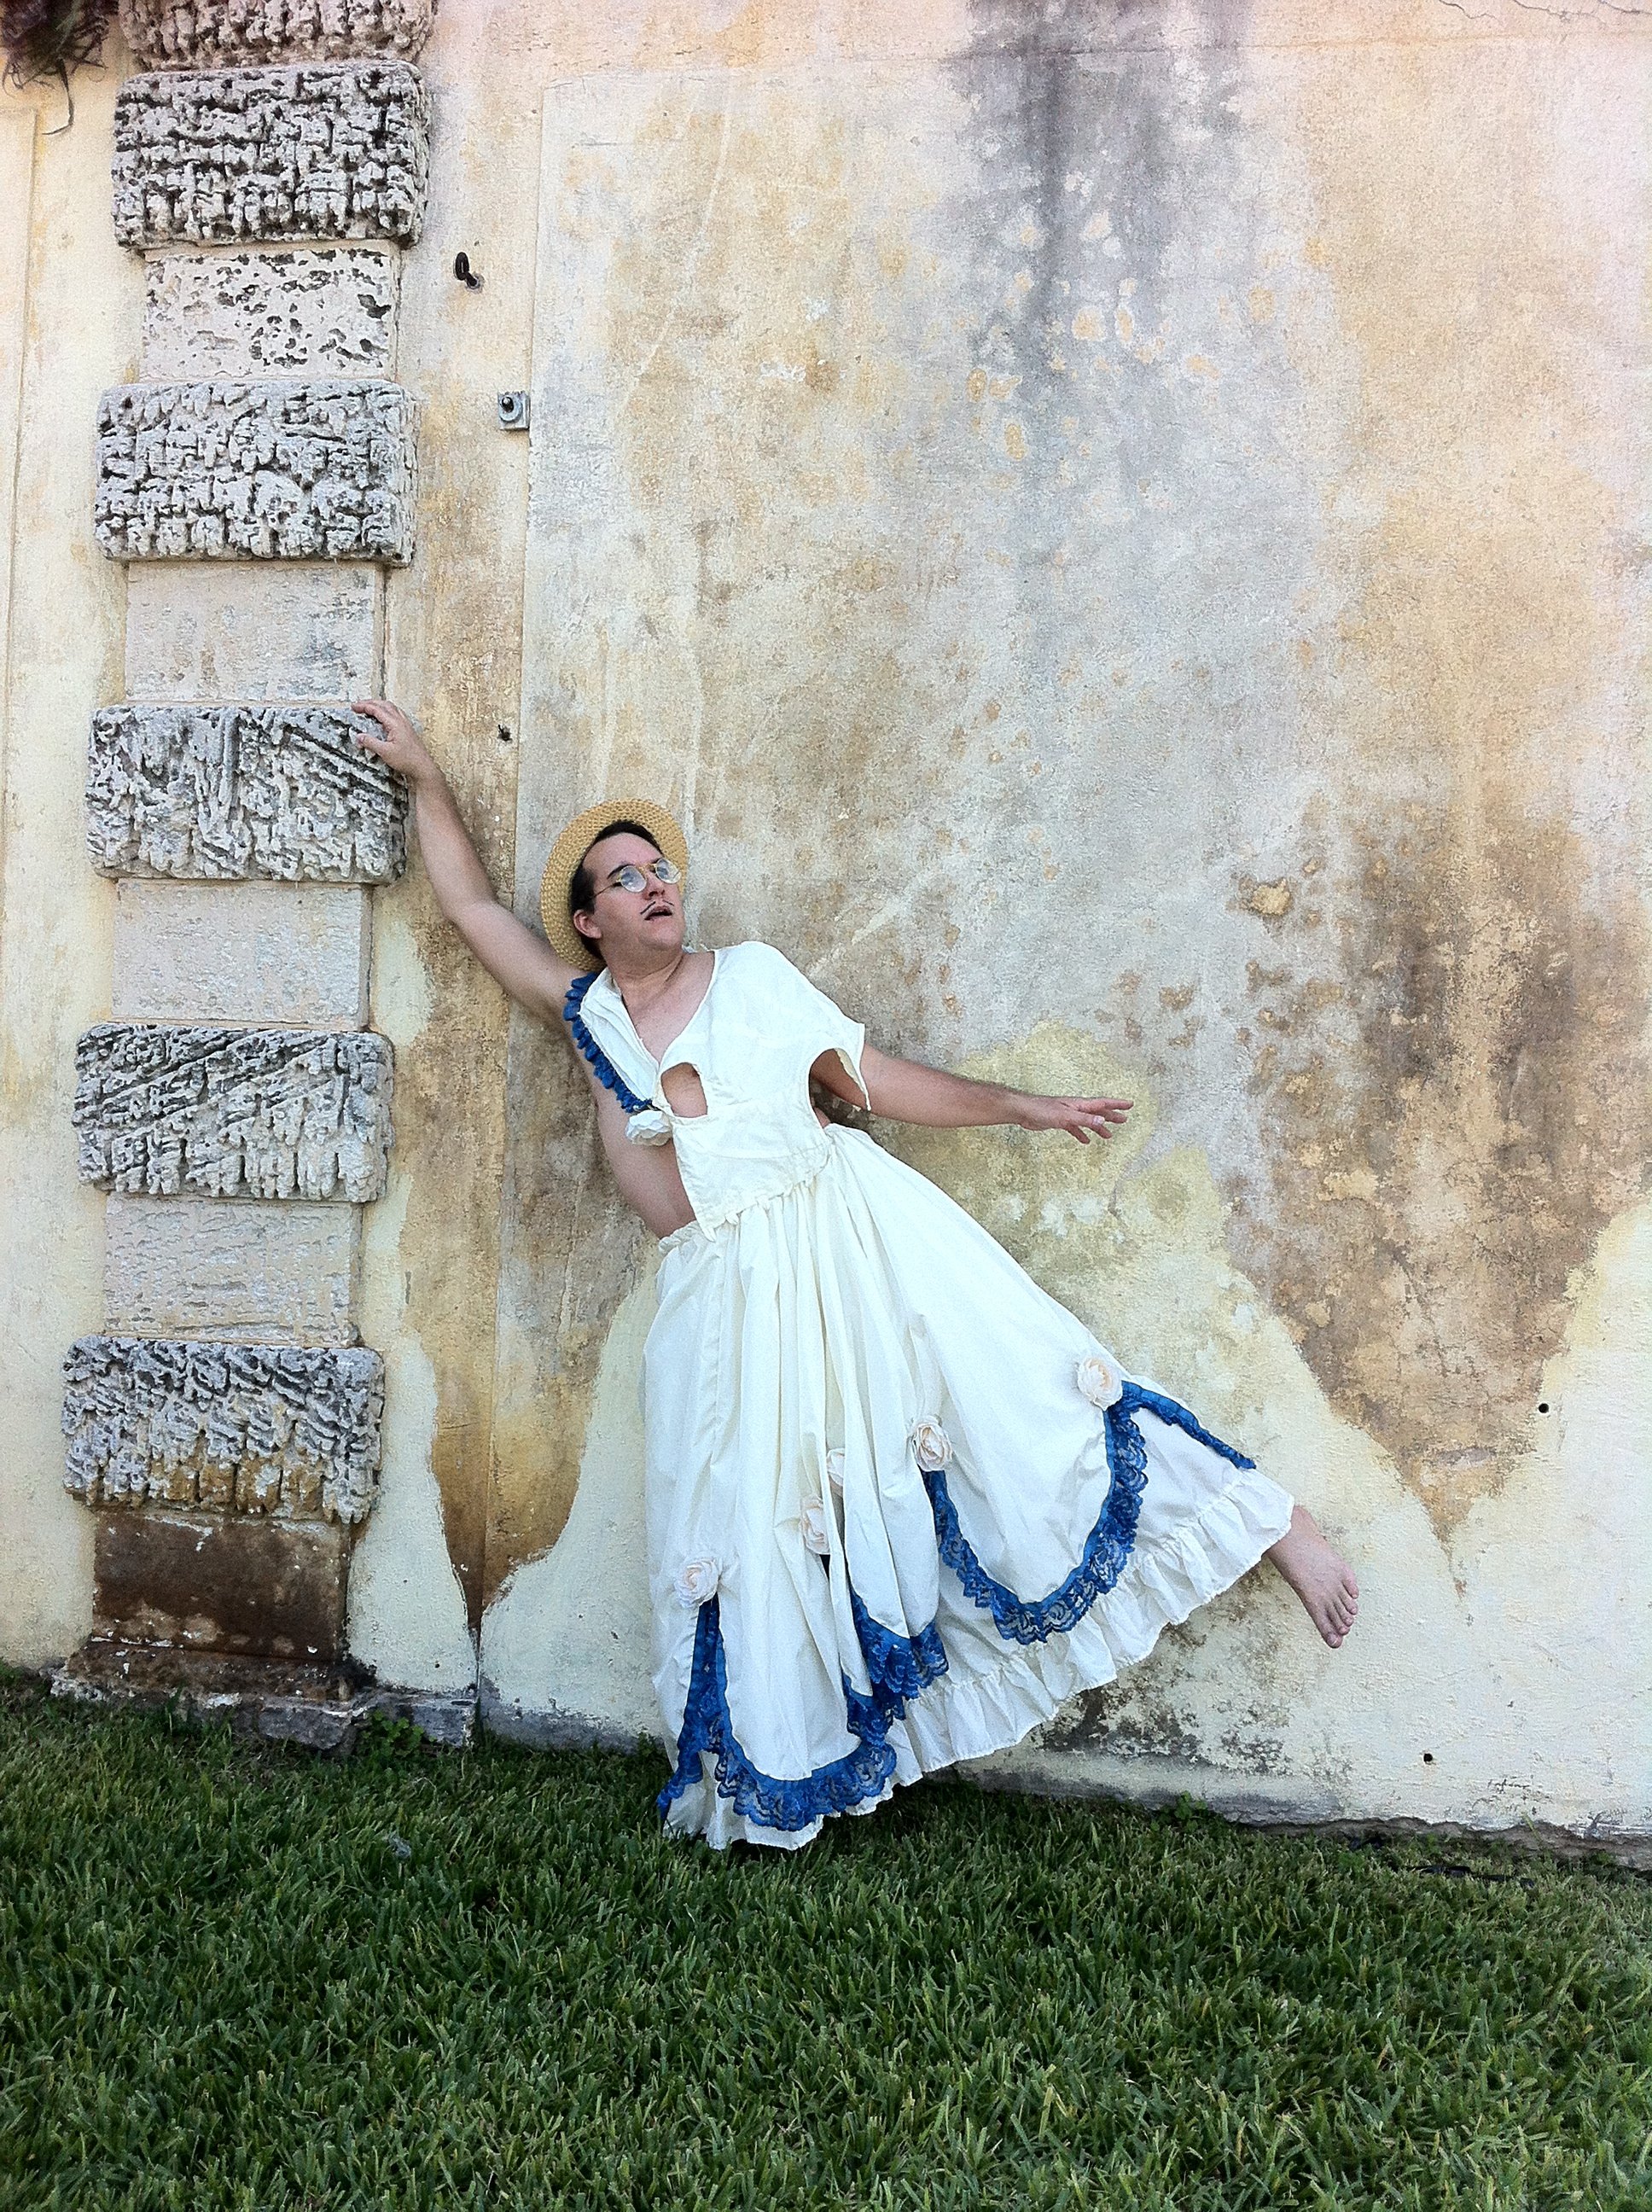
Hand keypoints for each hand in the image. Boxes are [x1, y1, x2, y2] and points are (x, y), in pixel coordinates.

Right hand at [352, 699, 436, 785]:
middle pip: (384, 705)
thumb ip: (371, 742)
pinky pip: (396, 714)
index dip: (364, 706)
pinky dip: (386, 712)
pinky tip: (383, 718)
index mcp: (395, 723)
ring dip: (379, 706)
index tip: (354, 707)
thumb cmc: (408, 760)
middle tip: (359, 706)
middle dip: (370, 703)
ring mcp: (405, 724)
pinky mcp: (407, 730)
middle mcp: (401, 721)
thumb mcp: (385, 752)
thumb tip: (359, 736)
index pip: (377, 709)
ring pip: (391, 708)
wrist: (422, 767)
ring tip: (369, 709)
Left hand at [1014, 1092, 1133, 1144]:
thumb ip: (1084, 1119)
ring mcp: (1068, 1115)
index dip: (1117, 1104)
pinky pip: (1075, 1129)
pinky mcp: (1060, 1122)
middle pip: (1098, 1112)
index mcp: (1080, 1104)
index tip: (1130, 1104)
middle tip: (1124, 1120)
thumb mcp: (1066, 1116)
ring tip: (1109, 1136)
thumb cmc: (1043, 1110)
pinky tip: (1085, 1141)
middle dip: (1112, 1115)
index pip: (1102, 1103)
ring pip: (1088, 1121)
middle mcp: (1076, 1108)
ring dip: (1099, 1127)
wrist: (1024, 1111)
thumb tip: (1103, 1119)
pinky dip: (1081, 1134)